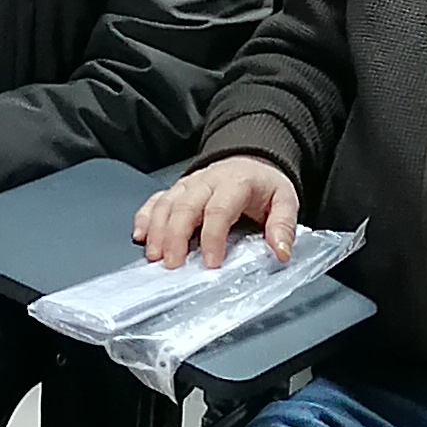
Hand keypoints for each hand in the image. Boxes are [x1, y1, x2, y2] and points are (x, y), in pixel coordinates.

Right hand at [136, 154, 297, 270]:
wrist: (249, 161)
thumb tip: (280, 252)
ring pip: (166, 204)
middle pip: (184, 207)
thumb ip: (284, 225)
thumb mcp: (285, 200)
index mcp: (235, 182)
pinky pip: (156, 200)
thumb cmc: (264, 186)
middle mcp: (207, 181)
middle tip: (173, 265)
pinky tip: (140, 236)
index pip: (219, 209)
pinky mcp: (176, 189)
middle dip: (175, 237)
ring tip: (155, 256)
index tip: (211, 263)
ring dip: (157, 230)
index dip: (212, 237)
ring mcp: (188, 184)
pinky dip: (144, 217)